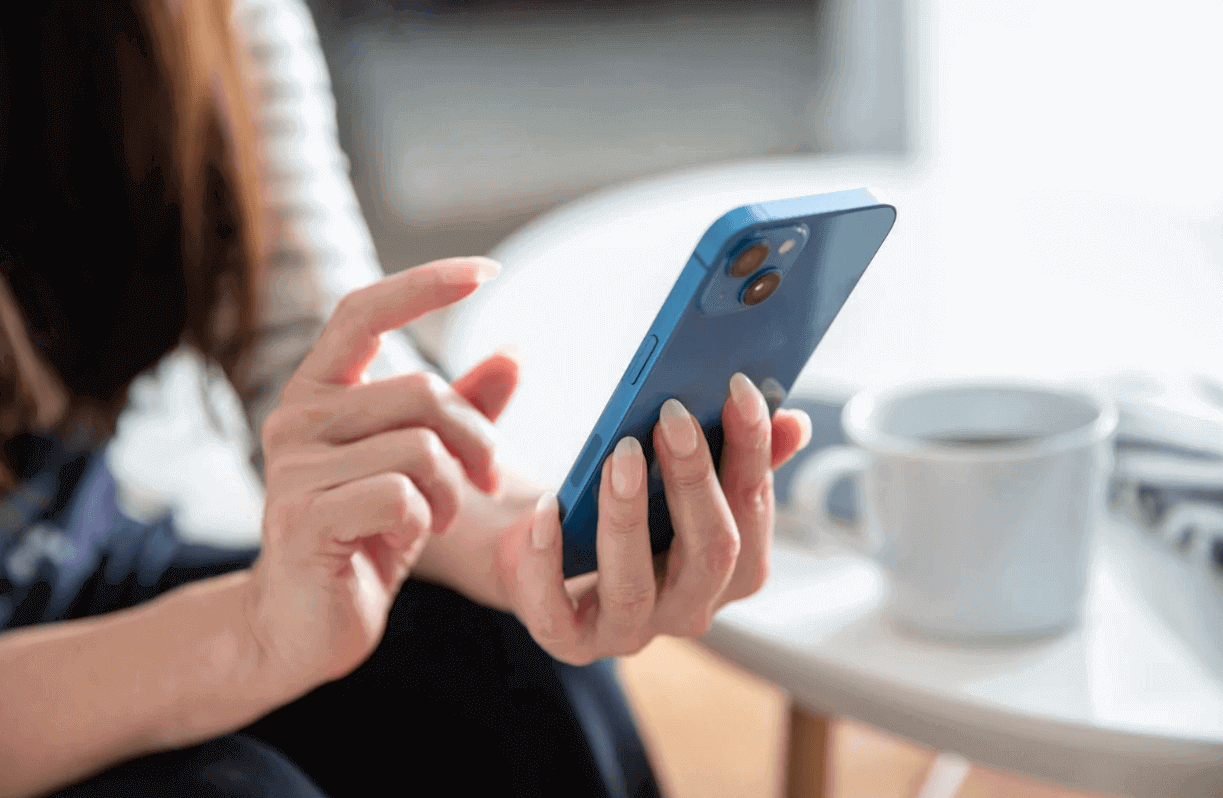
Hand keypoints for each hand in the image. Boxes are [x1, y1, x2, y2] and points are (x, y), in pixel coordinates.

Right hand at [244, 257, 502, 690]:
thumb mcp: (417, 467)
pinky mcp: (303, 518)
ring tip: (441, 516)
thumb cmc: (365, 536)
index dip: (426, 283)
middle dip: (476, 438)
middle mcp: (295, 417)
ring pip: (419, 446)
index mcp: (319, 391)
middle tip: (487, 478)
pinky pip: (401, 495)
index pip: (366, 310)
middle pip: (421, 391)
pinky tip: (409, 539)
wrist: (301, 624)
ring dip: (453, 489)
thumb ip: (458, 410)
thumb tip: (514, 353)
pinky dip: (426, 520)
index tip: (489, 270)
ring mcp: (292, 468)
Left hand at [495, 374, 811, 664]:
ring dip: (627, 516)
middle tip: (673, 415)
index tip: (740, 389)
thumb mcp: (671, 469)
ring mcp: (629, 629)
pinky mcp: (567, 639)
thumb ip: (731, 449)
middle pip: (711, 552)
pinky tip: (547, 508)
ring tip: (619, 454)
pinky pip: (555, 610)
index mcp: (731, 564)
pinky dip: (547, 560)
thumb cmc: (620, 500)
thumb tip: (793, 422)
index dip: (752, 448)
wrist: (542, 545)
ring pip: (634, 586)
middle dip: (695, 480)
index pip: (753, 507)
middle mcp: (689, 605)